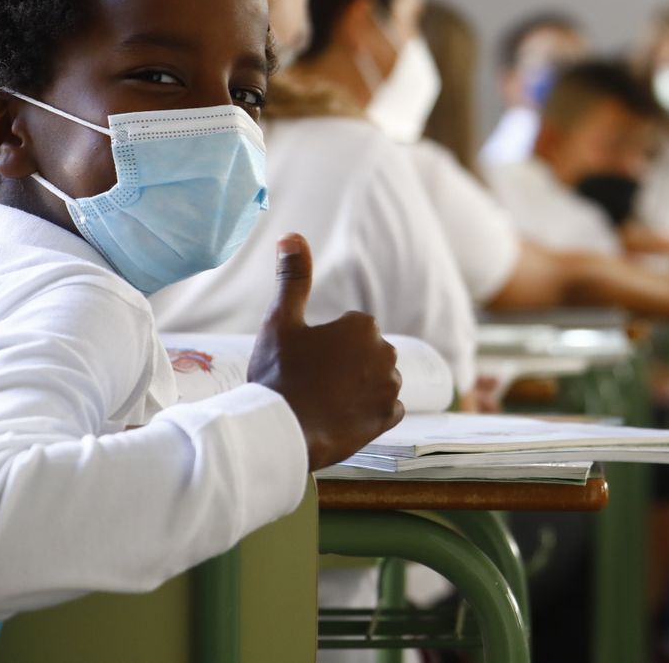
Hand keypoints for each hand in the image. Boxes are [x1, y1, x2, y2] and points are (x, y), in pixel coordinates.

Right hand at [249, 234, 404, 469]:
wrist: (282, 432)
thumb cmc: (279, 374)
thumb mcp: (280, 321)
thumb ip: (293, 277)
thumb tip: (291, 235)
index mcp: (363, 326)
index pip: (347, 329)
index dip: (323, 344)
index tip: (304, 360)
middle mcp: (386, 353)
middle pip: (364, 354)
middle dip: (344, 364)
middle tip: (311, 381)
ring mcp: (390, 388)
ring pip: (375, 380)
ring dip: (358, 387)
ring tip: (324, 401)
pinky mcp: (389, 419)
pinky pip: (386, 409)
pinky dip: (369, 412)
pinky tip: (344, 416)